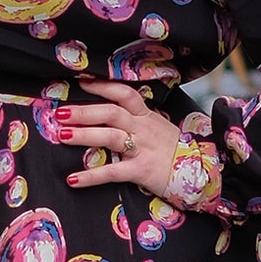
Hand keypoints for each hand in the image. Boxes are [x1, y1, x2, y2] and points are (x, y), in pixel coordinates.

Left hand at [57, 79, 183, 199]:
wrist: (200, 174)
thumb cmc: (175, 152)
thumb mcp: (158, 128)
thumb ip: (137, 120)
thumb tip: (110, 114)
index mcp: (146, 116)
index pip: (124, 94)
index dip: (102, 86)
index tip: (80, 81)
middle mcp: (143, 129)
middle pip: (111, 113)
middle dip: (84, 111)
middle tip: (60, 112)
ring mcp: (142, 149)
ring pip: (110, 137)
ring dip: (84, 135)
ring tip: (62, 135)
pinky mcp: (141, 171)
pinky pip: (112, 172)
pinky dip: (90, 176)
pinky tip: (72, 179)